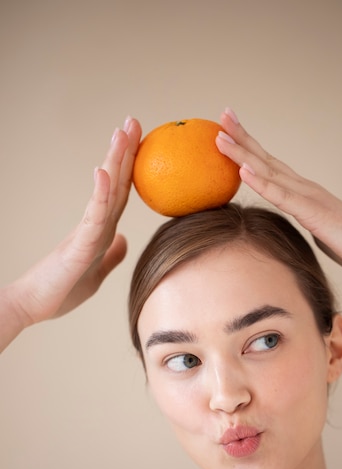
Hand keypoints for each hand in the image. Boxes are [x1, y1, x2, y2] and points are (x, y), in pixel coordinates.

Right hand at [1, 117, 141, 351]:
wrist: (34, 306)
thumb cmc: (61, 291)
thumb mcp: (96, 272)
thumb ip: (110, 254)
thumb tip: (124, 240)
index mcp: (102, 230)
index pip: (121, 192)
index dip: (131, 167)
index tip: (139, 141)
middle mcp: (95, 225)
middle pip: (115, 183)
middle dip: (124, 151)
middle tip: (132, 121)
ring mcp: (86, 232)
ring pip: (105, 192)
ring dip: (114, 161)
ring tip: (121, 132)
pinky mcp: (79, 245)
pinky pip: (93, 217)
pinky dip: (100, 193)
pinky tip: (103, 171)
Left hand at [216, 108, 341, 283]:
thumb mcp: (316, 227)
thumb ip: (300, 218)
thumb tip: (287, 222)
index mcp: (302, 191)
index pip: (269, 164)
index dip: (248, 147)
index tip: (228, 131)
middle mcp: (303, 186)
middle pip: (265, 158)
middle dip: (241, 137)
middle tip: (222, 116)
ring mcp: (308, 196)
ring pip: (268, 171)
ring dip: (242, 154)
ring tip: (221, 137)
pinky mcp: (311, 211)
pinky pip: (281, 195)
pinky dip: (261, 182)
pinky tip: (243, 170)